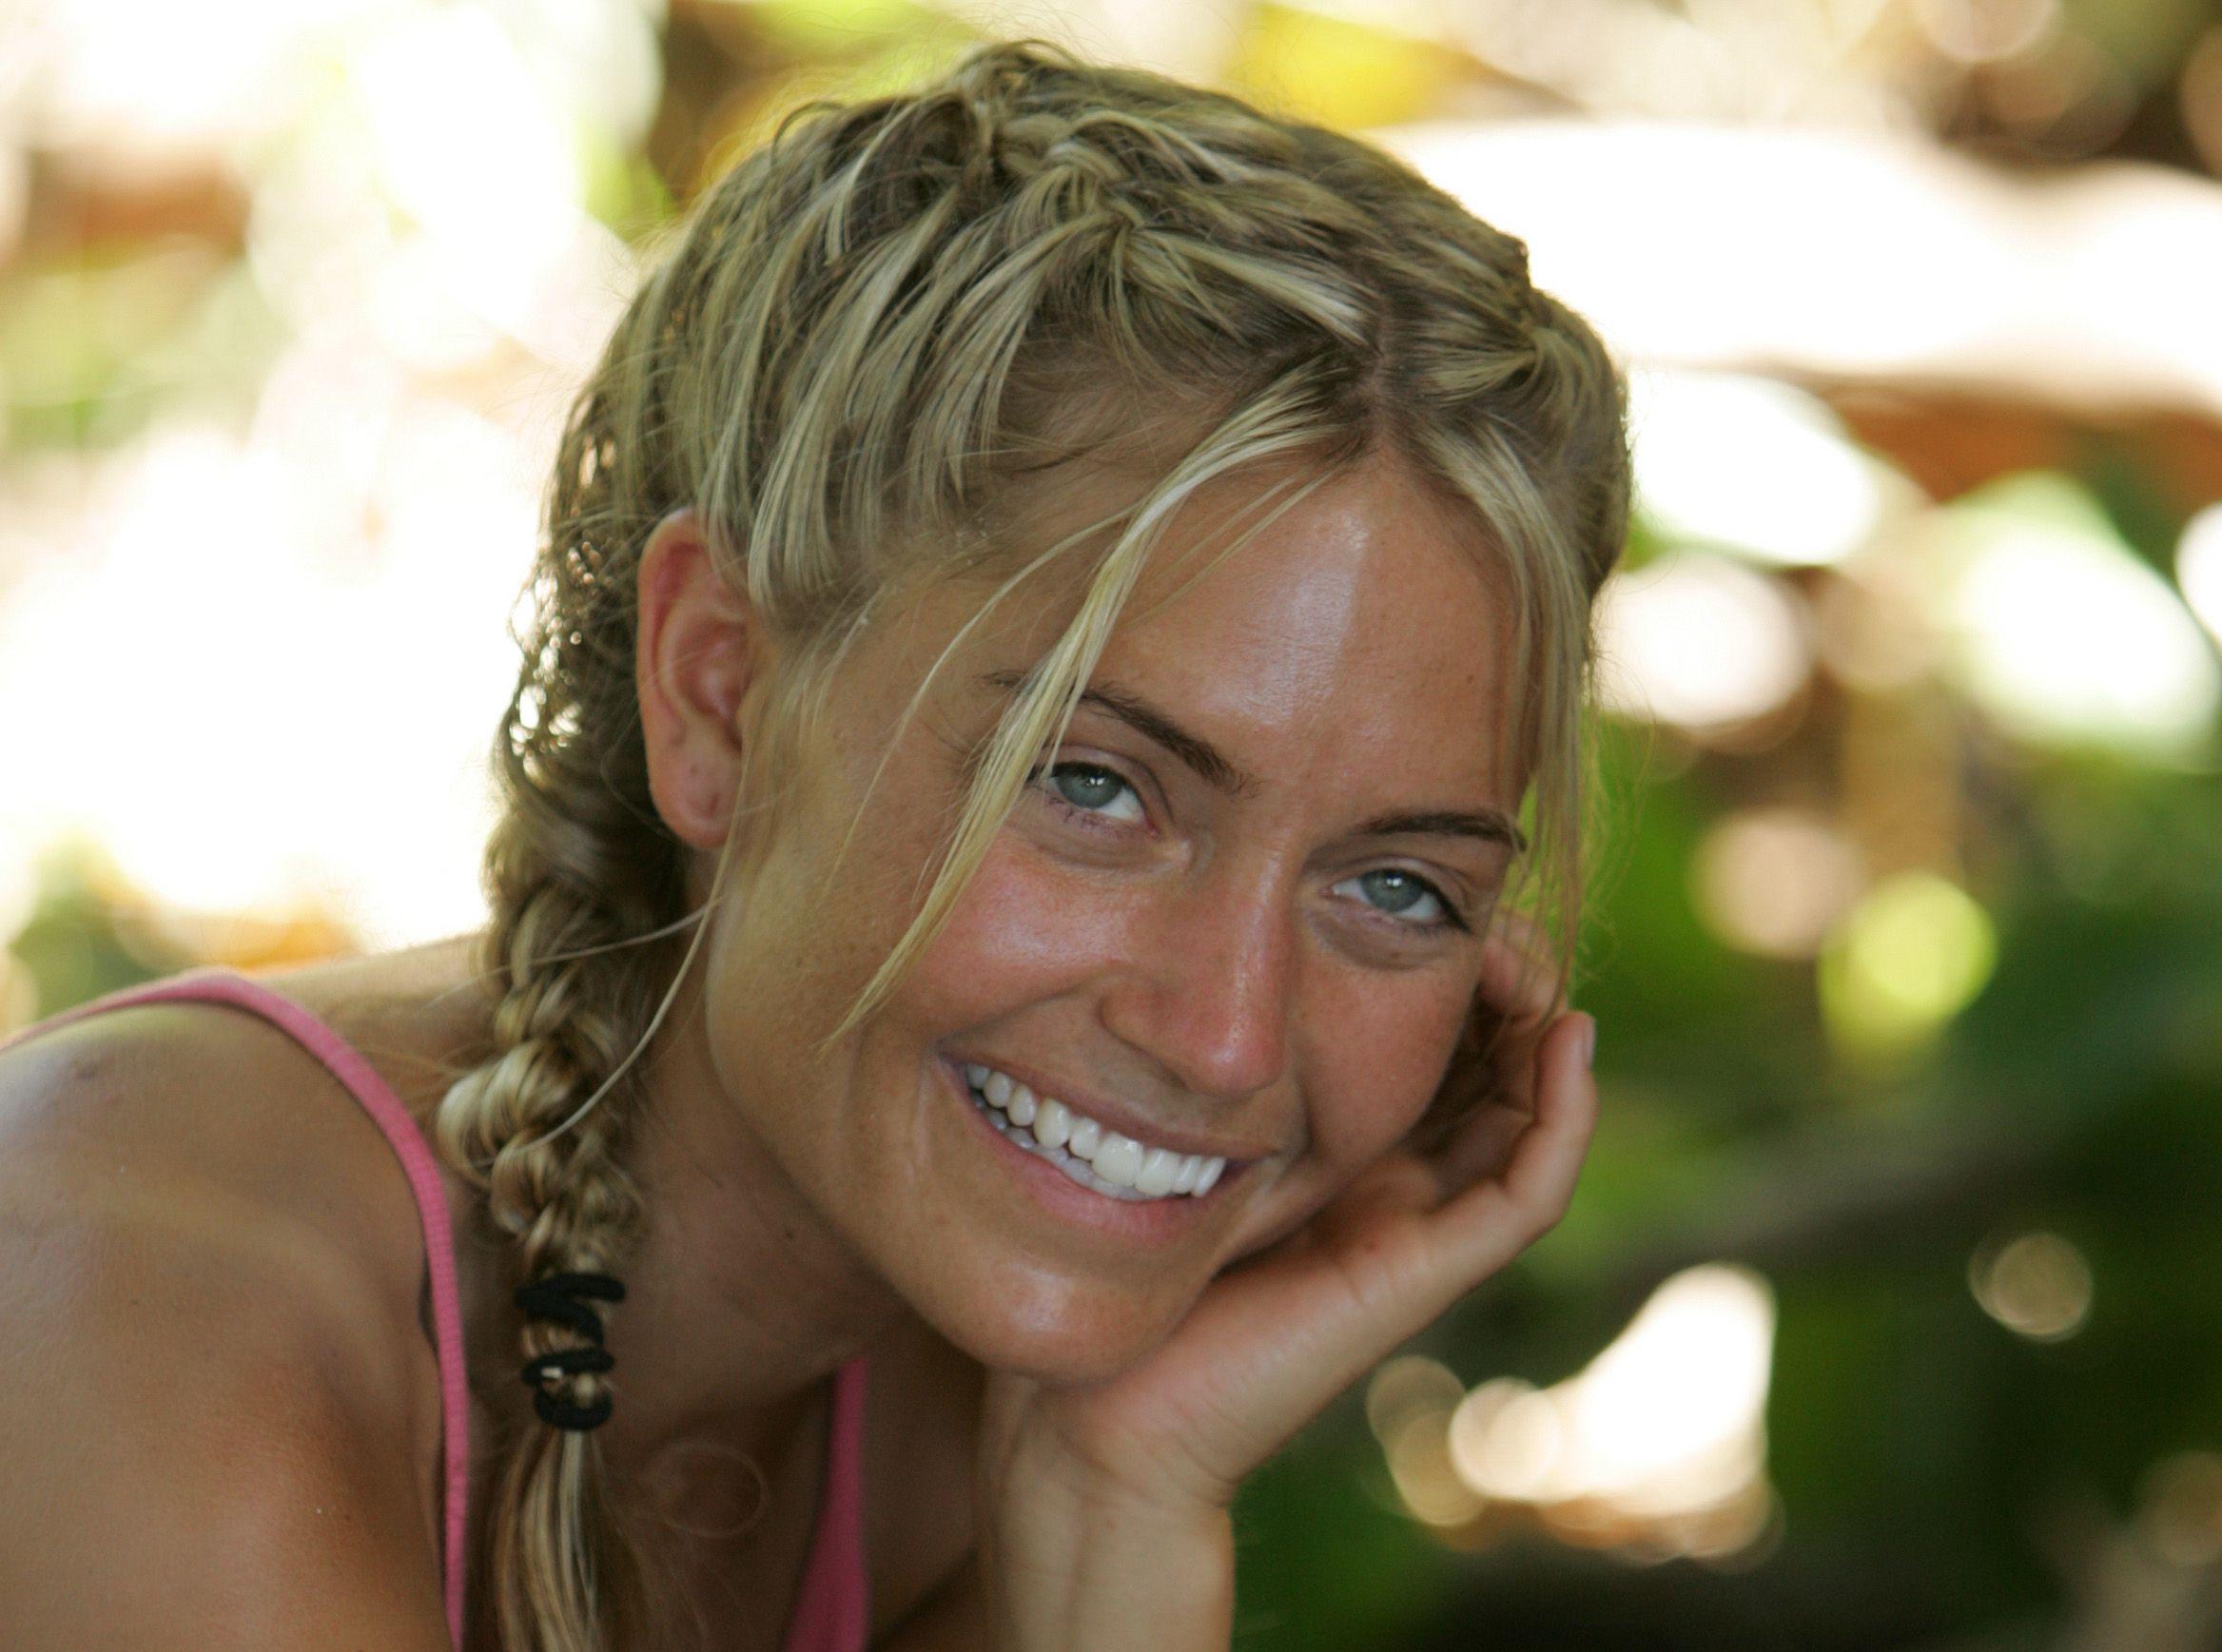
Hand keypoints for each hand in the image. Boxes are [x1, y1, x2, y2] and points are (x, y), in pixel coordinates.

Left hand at [976, 912, 1598, 1521]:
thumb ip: (1227, 1061)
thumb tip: (1233, 951)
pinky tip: (1566, 1037)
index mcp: (1345, 1147)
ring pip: (1530, 1120)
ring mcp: (1419, 1230)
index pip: (1439, 1042)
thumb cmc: (1119, 1265)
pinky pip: (1527, 1192)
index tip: (1442, 901)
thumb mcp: (1181, 1128)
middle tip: (1496, 918)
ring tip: (1528, 958)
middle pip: (1498, 1068)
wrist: (1100, 1409)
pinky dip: (1562, 1115)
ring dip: (1549, 1031)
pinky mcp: (1423, 1272)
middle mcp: (1396, 1185)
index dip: (1461, 970)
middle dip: (1511, 984)